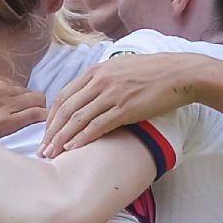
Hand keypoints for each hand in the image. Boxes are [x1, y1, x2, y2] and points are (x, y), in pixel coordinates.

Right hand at [0, 67, 46, 139]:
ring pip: (36, 100)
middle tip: (26, 112)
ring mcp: (4, 105)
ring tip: (38, 117)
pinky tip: (42, 122)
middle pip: (26, 91)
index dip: (13, 94)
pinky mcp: (6, 123)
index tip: (12, 103)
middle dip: (28, 101)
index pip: (11, 82)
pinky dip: (42, 117)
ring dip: (38, 107)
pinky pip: (35, 115)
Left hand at [41, 52, 209, 157]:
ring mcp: (111, 94)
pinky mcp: (125, 108)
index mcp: (95, 71)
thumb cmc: (153, 73)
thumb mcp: (120, 68)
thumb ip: (101, 80)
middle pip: (66, 109)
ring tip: (52, 154)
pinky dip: (82, 138)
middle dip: (51, 132)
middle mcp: (99, 81)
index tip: (46, 133)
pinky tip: (73, 149)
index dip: (51, 117)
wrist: (180, 74)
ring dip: (62, 139)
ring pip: (78, 119)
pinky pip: (97, 125)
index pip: (63, 96)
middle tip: (42, 149)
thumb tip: (89, 95)